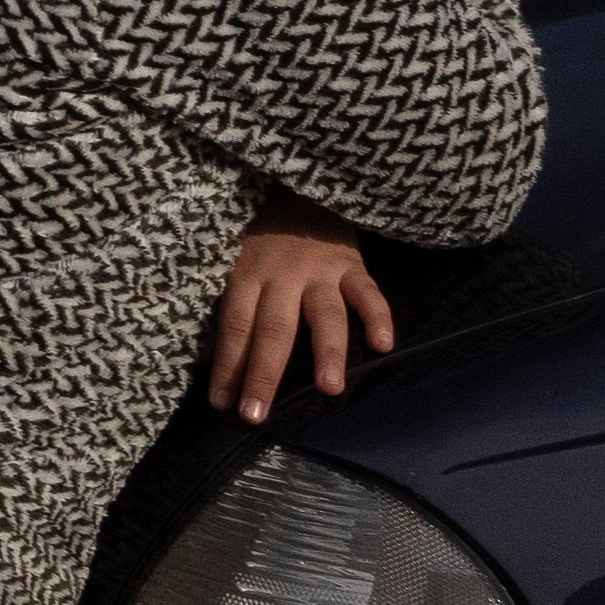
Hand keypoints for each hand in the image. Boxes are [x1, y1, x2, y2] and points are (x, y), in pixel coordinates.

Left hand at [207, 217, 396, 419]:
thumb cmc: (264, 236)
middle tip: (256, 415)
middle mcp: (282, 275)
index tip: (221, 403)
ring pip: (324, 315)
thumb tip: (222, 361)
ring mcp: (321, 271)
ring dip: (327, 352)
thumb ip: (237, 302)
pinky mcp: (353, 265)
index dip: (227, 365)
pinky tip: (384, 345)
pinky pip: (368, 293)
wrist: (301, 189)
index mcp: (247, 275)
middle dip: (263, 375)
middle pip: (273, 330)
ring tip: (329, 389)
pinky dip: (378, 317)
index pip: (235, 326)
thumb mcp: (237, 260)